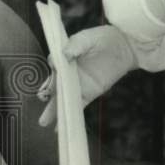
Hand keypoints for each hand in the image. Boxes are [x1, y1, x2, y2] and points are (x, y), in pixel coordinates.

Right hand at [37, 25, 164, 126]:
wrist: (125, 46)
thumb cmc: (104, 38)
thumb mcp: (87, 38)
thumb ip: (75, 44)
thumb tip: (64, 54)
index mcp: (65, 59)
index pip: (54, 66)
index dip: (52, 70)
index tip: (55, 69)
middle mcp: (69, 73)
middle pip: (54, 86)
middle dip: (46, 96)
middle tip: (40, 101)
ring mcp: (79, 84)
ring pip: (63, 99)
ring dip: (54, 111)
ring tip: (44, 122)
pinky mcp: (90, 92)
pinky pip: (78, 105)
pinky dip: (71, 115)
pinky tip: (61, 126)